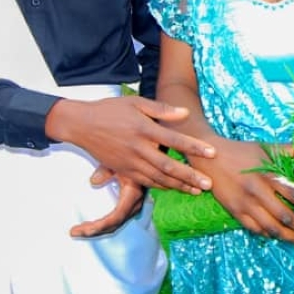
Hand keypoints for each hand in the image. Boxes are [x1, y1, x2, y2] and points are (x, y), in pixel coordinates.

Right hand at [46, 96, 214, 193]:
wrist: (81, 124)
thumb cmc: (111, 110)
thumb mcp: (136, 103)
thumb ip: (161, 109)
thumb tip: (185, 113)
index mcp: (143, 129)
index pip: (174, 140)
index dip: (194, 147)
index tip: (212, 152)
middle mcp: (138, 148)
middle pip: (168, 166)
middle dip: (190, 176)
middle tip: (209, 183)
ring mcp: (129, 162)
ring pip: (158, 178)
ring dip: (179, 186)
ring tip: (197, 190)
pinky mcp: (122, 170)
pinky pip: (145, 181)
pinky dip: (161, 186)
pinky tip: (174, 188)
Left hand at [69, 167, 145, 237]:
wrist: (147, 163)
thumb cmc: (132, 161)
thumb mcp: (118, 163)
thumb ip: (106, 171)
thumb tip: (93, 182)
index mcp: (132, 195)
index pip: (115, 217)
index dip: (100, 226)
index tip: (84, 230)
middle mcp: (133, 205)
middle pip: (112, 226)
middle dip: (93, 231)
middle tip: (74, 231)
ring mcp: (131, 208)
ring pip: (113, 226)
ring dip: (96, 229)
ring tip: (79, 230)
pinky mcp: (128, 208)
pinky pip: (114, 221)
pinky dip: (102, 226)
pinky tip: (91, 225)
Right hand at [201, 138, 293, 248]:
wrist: (210, 157)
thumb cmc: (242, 151)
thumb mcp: (266, 148)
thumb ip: (291, 149)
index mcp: (268, 176)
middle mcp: (258, 193)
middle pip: (287, 218)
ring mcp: (245, 205)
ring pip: (272, 228)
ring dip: (293, 239)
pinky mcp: (235, 212)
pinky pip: (256, 229)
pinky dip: (271, 236)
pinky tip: (284, 239)